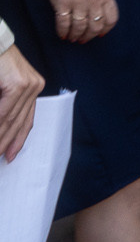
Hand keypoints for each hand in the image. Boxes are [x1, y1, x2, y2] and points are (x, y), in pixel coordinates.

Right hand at [0, 44, 44, 162]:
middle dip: (6, 143)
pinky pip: (3, 112)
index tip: (10, 157)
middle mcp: (34, 86)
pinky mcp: (17, 84)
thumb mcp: (2, 86)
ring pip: (10, 120)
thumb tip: (2, 127)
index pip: (26, 120)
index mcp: (32, 87)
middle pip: (19, 123)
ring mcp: (28, 85)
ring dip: (0, 137)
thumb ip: (4, 107)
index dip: (17, 140)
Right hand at [41, 0, 116, 44]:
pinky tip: (62, 34)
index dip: (106, 29)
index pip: (111, 18)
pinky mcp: (62, 3)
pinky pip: (63, 23)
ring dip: (76, 35)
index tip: (100, 34)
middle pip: (95, 26)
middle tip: (84, 39)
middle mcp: (94, 0)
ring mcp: (78, 2)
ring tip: (73, 38)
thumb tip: (98, 8)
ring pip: (80, 27)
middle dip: (90, 35)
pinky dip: (63, 31)